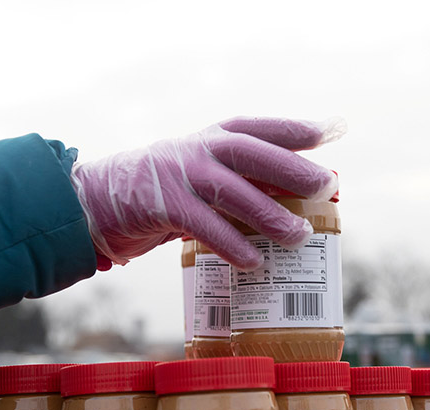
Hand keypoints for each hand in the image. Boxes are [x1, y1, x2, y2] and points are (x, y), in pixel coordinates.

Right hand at [71, 116, 344, 269]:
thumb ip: (238, 183)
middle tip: (325, 186)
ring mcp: (178, 176)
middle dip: (289, 168)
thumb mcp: (199, 177)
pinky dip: (231, 244)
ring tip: (298, 236)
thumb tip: (294, 203)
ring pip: (231, 191)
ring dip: (268, 214)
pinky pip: (204, 226)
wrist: (97, 202)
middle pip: (249, 152)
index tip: (331, 132)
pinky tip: (254, 261)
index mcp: (209, 139)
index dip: (293, 129)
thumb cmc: (162, 194)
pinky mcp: (163, 206)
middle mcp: (196, 150)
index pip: (256, 128)